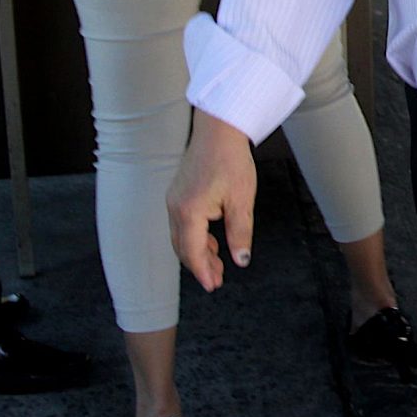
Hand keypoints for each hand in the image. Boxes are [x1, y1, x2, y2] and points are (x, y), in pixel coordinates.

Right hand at [168, 110, 257, 292]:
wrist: (219, 130)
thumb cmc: (231, 160)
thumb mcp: (241, 200)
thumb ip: (240, 233)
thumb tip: (240, 260)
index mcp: (189, 211)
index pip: (192, 251)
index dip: (203, 271)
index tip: (212, 286)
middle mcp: (176, 207)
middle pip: (183, 247)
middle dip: (200, 265)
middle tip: (216, 280)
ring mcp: (174, 199)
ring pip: (182, 236)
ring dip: (198, 252)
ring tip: (217, 264)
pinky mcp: (178, 192)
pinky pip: (183, 223)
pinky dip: (195, 237)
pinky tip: (211, 241)